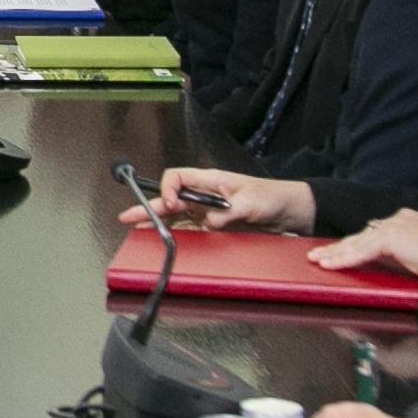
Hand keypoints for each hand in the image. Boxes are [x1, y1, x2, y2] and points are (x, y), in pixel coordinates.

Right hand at [116, 166, 315, 233]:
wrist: (289, 211)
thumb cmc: (272, 197)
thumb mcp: (252, 202)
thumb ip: (228, 211)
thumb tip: (209, 221)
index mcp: (211, 180)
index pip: (178, 178)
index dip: (168, 189)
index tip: (170, 203)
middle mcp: (205, 195)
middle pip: (170, 199)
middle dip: (149, 207)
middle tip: (128, 217)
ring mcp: (208, 211)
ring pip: (176, 216)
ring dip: (157, 223)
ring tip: (137, 231)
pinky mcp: (214, 226)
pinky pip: (189, 230)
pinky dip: (174, 234)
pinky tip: (162, 239)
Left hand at [308, 210, 417, 278]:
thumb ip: (402, 261)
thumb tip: (383, 272)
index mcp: (410, 221)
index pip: (376, 233)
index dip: (356, 244)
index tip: (339, 252)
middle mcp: (402, 218)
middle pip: (363, 235)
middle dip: (339, 247)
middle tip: (318, 255)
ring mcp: (397, 224)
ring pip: (358, 241)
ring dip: (336, 253)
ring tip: (317, 261)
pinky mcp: (393, 236)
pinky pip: (362, 250)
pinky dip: (345, 259)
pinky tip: (329, 265)